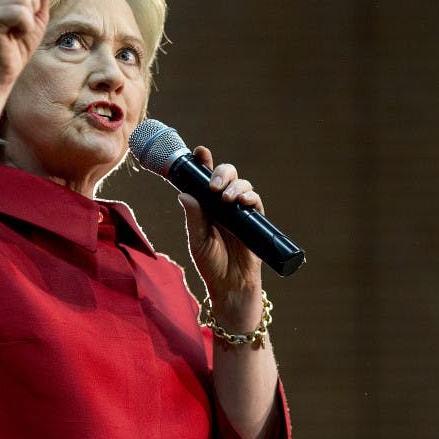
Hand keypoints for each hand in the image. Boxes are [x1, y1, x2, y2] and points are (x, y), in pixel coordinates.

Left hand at [178, 146, 263, 323]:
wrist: (230, 286)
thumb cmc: (211, 265)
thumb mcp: (198, 240)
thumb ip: (194, 217)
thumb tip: (183, 194)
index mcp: (206, 206)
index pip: (204, 179)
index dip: (203, 163)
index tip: (200, 152)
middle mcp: (223, 205)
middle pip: (226, 175)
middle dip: (221, 172)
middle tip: (214, 184)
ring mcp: (239, 211)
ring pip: (241, 185)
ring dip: (234, 186)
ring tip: (226, 199)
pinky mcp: (254, 220)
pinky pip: (255, 201)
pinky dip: (250, 196)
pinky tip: (243, 201)